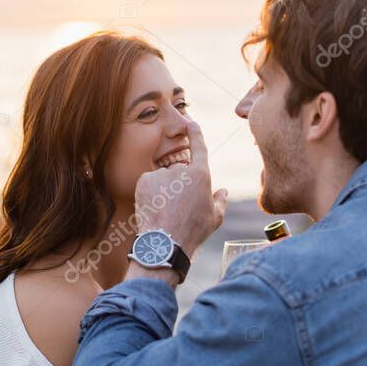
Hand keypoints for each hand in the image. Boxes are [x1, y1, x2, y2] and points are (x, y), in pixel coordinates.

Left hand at [133, 118, 227, 259]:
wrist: (164, 243)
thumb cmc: (193, 232)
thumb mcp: (214, 218)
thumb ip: (220, 201)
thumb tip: (222, 190)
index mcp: (201, 175)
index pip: (199, 146)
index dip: (195, 133)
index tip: (190, 122)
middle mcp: (181, 169)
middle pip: (179, 170)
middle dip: (178, 184)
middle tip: (178, 207)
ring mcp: (161, 174)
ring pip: (163, 178)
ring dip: (164, 189)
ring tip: (165, 211)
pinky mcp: (144, 180)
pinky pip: (149, 182)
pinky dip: (150, 192)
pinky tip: (154, 208)